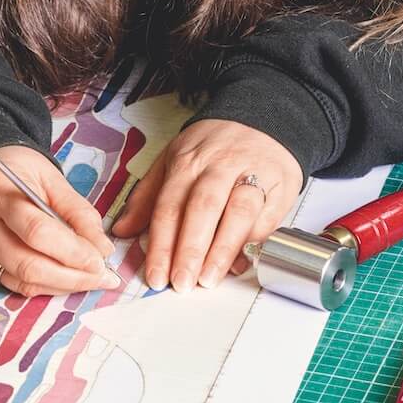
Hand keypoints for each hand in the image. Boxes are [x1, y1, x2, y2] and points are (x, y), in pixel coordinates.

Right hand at [0, 146, 118, 297]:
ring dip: (62, 285)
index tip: (101, 260)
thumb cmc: (17, 171)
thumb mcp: (51, 178)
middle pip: (28, 264)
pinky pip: (13, 284)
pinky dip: (44, 285)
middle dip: (72, 277)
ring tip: (89, 279)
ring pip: (21, 281)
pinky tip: (64, 278)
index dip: (72, 252)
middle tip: (102, 277)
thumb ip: (77, 212)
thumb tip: (101, 249)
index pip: (37, 231)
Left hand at [111, 119, 302, 292]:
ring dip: (222, 249)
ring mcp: (252, 173)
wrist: (264, 120)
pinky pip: (267, 216)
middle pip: (203, 208)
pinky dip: (254, 242)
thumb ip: (148, 195)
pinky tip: (240, 263)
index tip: (155, 276)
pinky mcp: (280, 186)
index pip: (170, 205)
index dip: (161, 244)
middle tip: (181, 283)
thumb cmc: (214, 146)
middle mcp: (219, 166)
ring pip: (238, 212)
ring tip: (208, 279)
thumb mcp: (173, 158)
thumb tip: (122, 229)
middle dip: (190, 249)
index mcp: (188, 161)